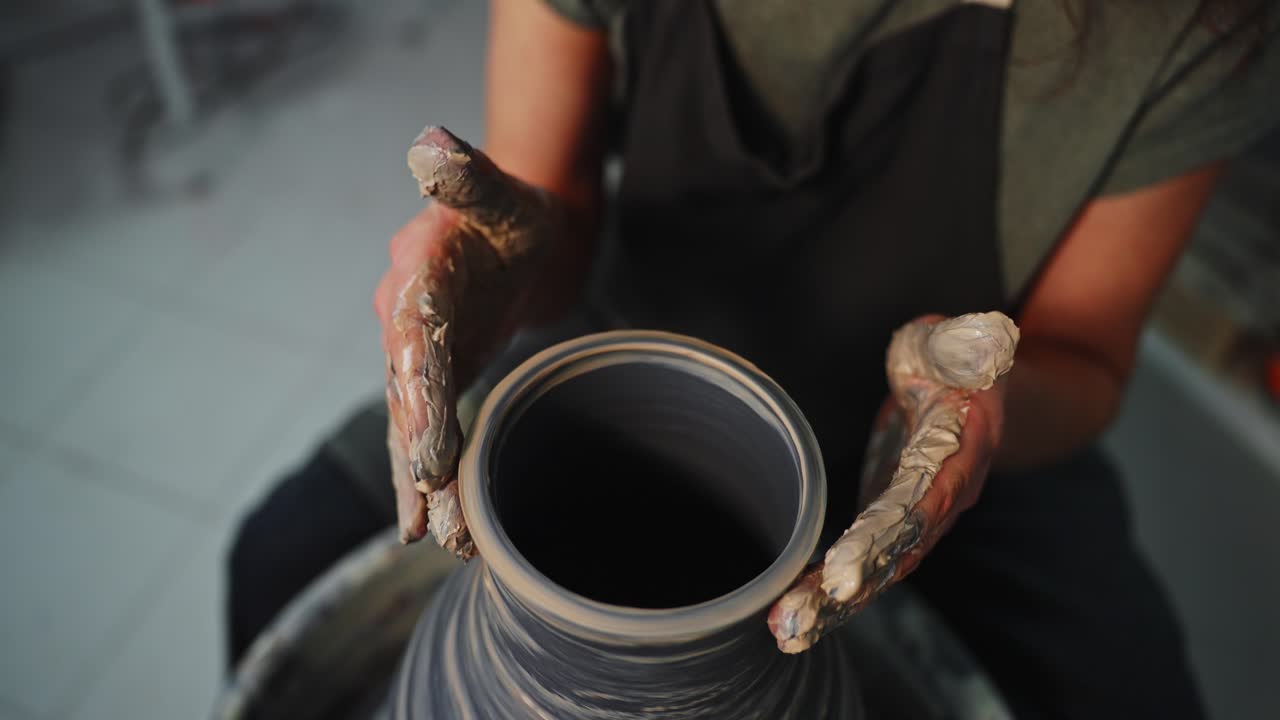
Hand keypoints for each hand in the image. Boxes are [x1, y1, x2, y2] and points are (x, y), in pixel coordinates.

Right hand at [373, 126, 560, 557]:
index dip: (419, 393)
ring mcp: (417, 354)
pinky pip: (428, 431)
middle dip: (418, 452)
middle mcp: (405, 319)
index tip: (428, 447)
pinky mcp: (436, 378)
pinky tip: (435, 528)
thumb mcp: (499, 189)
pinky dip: (430, 478)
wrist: (507, 229)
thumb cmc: (508, 207)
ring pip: (413, 425)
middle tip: (432, 508)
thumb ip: (465, 173)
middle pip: (408, 394)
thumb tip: (430, 145)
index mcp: (417, 273)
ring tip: (439, 538)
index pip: (414, 338)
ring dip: (423, 483)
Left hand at [768, 312, 1018, 652]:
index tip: (841, 573)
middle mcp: (943, 500)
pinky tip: (793, 614)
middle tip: (793, 621)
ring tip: (785, 631)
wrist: (976, 389)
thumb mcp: (961, 341)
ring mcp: (920, 520)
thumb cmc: (958, 358)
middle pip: (893, 555)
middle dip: (843, 590)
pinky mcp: (894, 526)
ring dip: (832, 604)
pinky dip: (831, 593)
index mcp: (958, 455)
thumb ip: (964, 346)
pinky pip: (865, 566)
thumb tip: (974, 342)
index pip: (917, 505)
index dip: (880, 539)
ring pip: (878, 572)